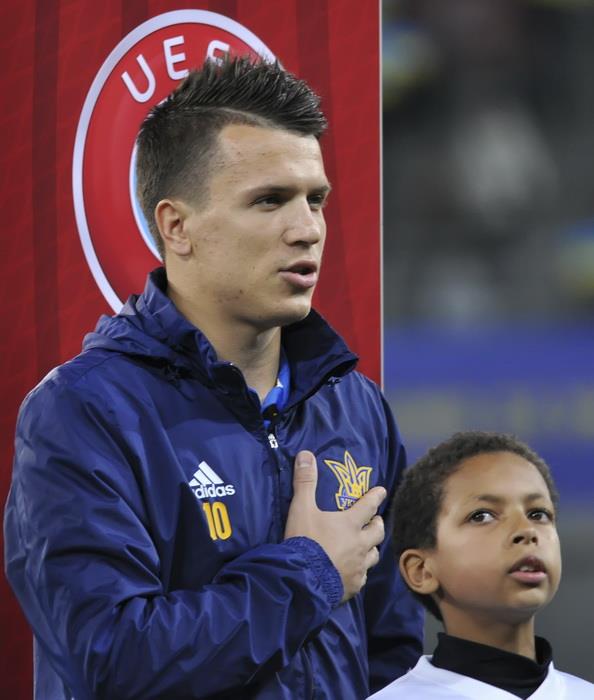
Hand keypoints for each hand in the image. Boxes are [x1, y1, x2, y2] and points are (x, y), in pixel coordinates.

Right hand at [284, 450, 385, 601]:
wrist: (302, 580)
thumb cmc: (305, 541)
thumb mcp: (301, 508)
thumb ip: (305, 482)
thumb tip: (306, 454)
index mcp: (350, 523)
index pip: (369, 506)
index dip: (376, 497)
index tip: (382, 491)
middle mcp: (360, 544)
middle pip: (377, 532)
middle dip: (378, 524)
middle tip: (376, 520)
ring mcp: (359, 567)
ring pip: (374, 555)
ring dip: (372, 548)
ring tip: (368, 546)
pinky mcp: (354, 585)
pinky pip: (362, 577)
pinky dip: (360, 571)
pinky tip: (354, 572)